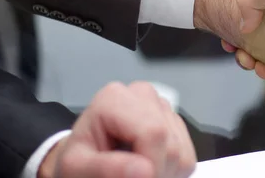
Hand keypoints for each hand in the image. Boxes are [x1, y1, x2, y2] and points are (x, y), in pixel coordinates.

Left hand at [38, 82, 195, 177]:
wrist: (83, 159)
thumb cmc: (77, 161)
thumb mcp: (76, 168)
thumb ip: (104, 169)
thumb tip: (144, 170)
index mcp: (115, 98)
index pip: (153, 132)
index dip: (151, 165)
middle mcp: (143, 94)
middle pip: (171, 144)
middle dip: (156, 172)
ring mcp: (162, 106)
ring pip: (183, 152)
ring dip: (164, 173)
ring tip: (136, 172)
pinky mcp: (174, 122)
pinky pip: (188, 155)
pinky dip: (172, 170)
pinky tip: (148, 165)